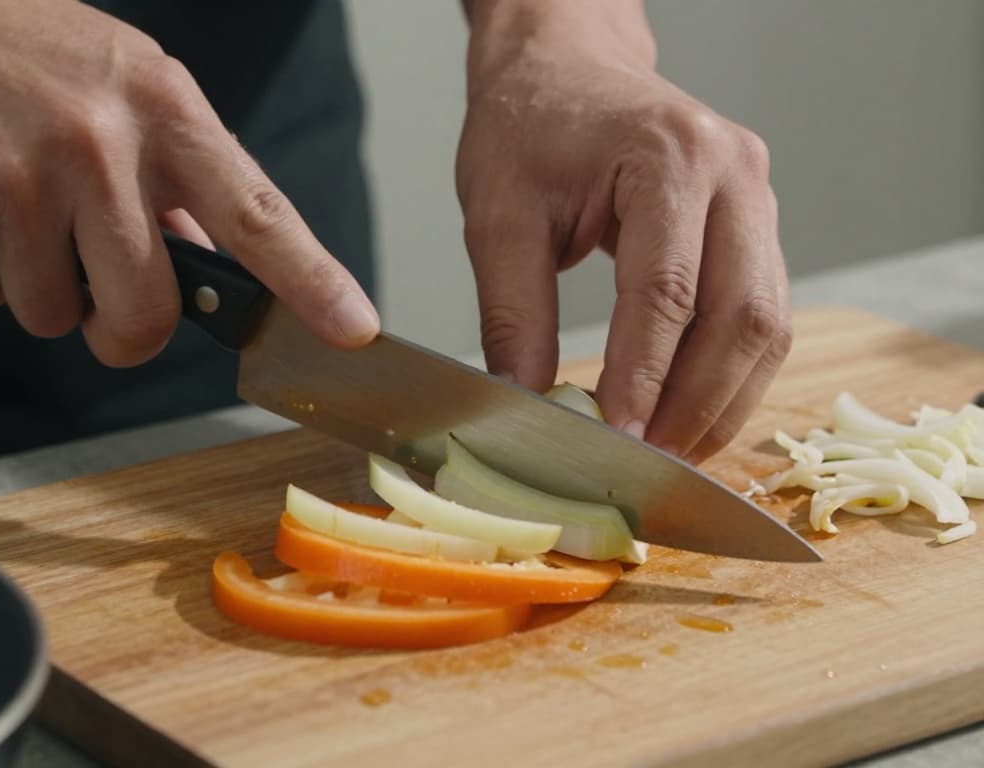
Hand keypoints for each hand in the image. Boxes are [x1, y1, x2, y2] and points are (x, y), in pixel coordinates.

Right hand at [0, 0, 377, 363]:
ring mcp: (20, 181)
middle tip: (103, 307)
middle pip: (147, 315)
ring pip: (51, 316)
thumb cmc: (23, 50)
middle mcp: (100, 146)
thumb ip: (172, 176)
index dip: (310, 280)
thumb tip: (201, 262)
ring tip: (13, 205)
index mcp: (163, 108)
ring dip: (36, 287)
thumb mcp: (122, 83)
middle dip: (124, 335)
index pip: (256, 212)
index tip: (351, 328)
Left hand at [456, 1, 790, 461]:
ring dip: (723, 401)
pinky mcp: (758, 225)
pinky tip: (688, 414)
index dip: (644, 375)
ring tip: (668, 454)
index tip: (615, 438)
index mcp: (668, 156)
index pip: (668, 290)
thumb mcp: (497, 217)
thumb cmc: (528, 128)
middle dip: (695, 403)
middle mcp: (735, 173)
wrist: (565, 69)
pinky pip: (763, 315)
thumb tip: (523, 404)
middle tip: (646, 463)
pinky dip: (730, 376)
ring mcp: (759, 198)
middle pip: (742, 316)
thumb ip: (513, 313)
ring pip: (768, 325)